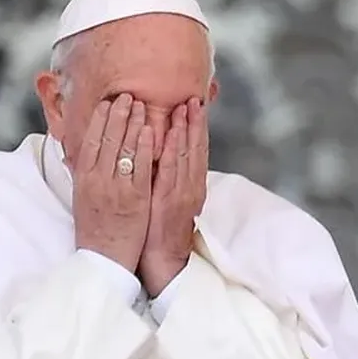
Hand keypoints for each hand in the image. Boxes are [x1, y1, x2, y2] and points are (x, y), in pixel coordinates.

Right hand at [73, 93, 154, 272]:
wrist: (104, 260)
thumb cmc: (95, 230)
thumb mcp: (83, 199)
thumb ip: (87, 176)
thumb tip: (87, 154)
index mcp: (83, 180)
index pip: (90, 141)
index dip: (99, 119)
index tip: (107, 103)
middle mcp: (97, 181)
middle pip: (107, 139)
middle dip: (117, 114)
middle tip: (127, 95)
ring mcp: (116, 189)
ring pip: (124, 148)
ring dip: (132, 123)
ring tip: (140, 104)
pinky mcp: (135, 198)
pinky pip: (141, 167)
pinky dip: (145, 146)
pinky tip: (150, 130)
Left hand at [138, 97, 208, 296]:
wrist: (163, 260)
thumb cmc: (161, 229)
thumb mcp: (169, 200)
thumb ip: (170, 178)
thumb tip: (165, 154)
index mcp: (191, 185)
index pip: (196, 150)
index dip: (197, 127)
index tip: (194, 104)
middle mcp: (190, 187)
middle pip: (195, 148)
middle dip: (195, 122)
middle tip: (193, 98)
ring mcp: (181, 194)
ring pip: (186, 156)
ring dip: (186, 130)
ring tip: (185, 107)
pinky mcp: (168, 202)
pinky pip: (169, 173)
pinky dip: (171, 152)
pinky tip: (169, 136)